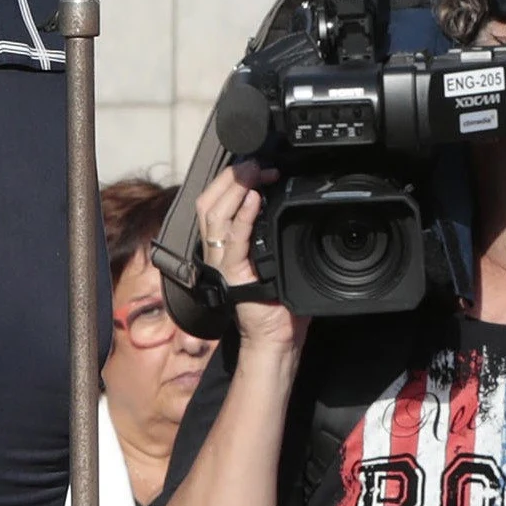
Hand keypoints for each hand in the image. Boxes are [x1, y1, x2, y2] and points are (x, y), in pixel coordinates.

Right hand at [195, 161, 304, 353]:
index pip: (216, 202)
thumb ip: (278, 234)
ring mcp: (221, 262)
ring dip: (234, 189)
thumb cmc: (279, 306)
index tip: (256, 166)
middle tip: (256, 164)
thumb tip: (297, 207)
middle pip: (209, 202)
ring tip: (254, 174)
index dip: (230, 179)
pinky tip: (252, 200)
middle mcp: (217, 251)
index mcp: (225, 245)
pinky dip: (242, 217)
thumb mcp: (278, 261)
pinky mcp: (232, 275)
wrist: (275, 341)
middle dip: (231, 177)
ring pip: (214, 215)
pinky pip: (233, 241)